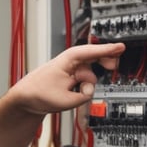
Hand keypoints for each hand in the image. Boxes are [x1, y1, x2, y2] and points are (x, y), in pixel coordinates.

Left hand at [6, 42, 125, 114]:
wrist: (25, 98)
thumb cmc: (38, 93)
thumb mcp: (66, 99)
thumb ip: (84, 96)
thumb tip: (90, 92)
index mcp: (69, 60)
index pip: (92, 51)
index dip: (108, 49)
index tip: (121, 47)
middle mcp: (70, 62)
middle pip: (94, 57)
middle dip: (105, 62)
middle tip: (114, 66)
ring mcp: (70, 70)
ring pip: (89, 75)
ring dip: (88, 85)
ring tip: (76, 94)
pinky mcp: (69, 78)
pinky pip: (83, 82)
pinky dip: (84, 88)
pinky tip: (76, 95)